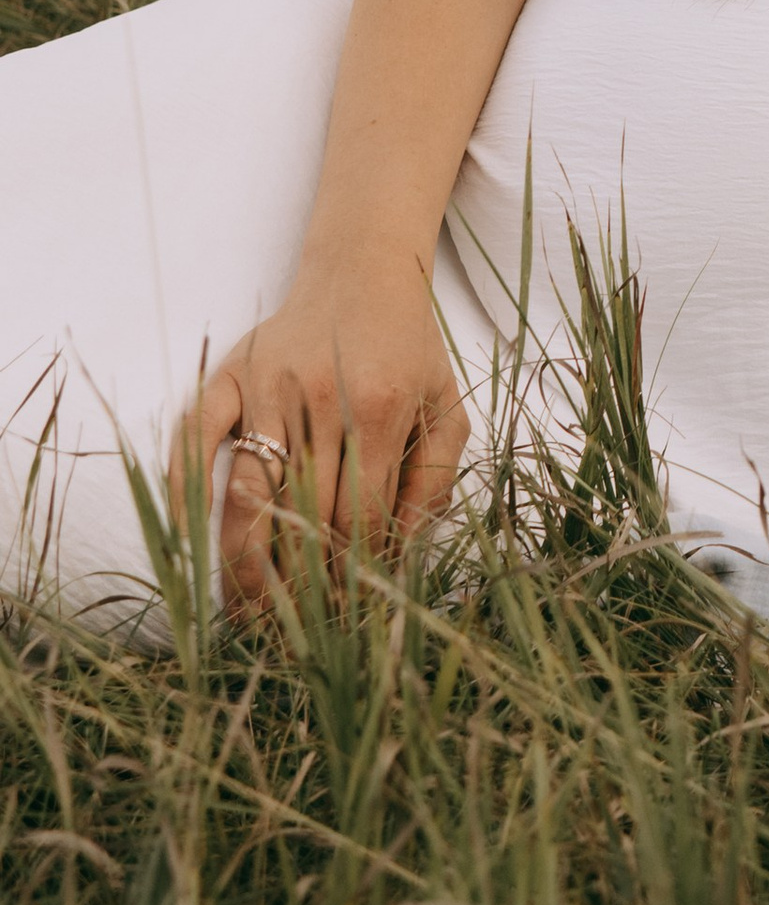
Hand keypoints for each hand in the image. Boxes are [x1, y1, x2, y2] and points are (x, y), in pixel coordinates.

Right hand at [172, 251, 467, 610]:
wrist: (364, 268)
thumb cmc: (410, 347)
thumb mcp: (446, 406)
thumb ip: (434, 478)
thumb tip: (404, 551)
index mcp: (382, 409)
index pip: (360, 517)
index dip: (353, 575)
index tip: (349, 615)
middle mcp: (323, 398)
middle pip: (303, 516)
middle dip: (301, 585)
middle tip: (296, 636)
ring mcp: (269, 385)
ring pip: (249, 493)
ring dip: (245, 564)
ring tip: (245, 618)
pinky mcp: (229, 374)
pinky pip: (194, 440)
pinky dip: (186, 491)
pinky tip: (190, 543)